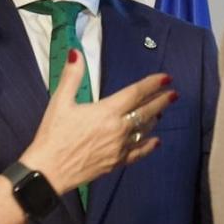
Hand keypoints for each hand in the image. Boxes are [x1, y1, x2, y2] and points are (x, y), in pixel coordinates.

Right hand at [20, 51, 175, 193]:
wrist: (49, 171)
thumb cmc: (53, 135)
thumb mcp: (60, 102)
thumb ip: (72, 76)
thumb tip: (76, 53)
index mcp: (107, 111)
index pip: (136, 93)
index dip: (152, 84)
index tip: (166, 79)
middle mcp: (119, 129)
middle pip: (146, 111)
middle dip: (161, 101)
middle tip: (173, 94)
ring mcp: (120, 147)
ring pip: (144, 130)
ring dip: (153, 119)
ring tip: (160, 112)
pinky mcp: (116, 162)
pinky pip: (138, 152)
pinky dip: (148, 145)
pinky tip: (156, 141)